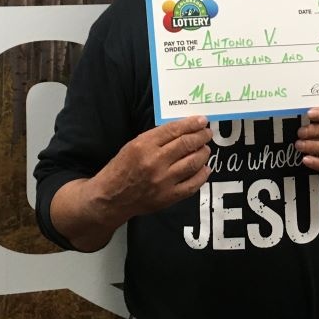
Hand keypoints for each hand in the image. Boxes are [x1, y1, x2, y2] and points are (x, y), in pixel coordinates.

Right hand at [52, 116, 211, 250]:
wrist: (111, 198)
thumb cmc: (121, 168)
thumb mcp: (133, 145)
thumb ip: (156, 138)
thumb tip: (182, 129)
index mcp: (144, 146)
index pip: (174, 130)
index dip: (191, 124)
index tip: (202, 121)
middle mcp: (155, 162)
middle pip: (186, 144)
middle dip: (201, 137)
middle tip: (207, 133)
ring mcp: (163, 181)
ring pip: (193, 162)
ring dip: (203, 153)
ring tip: (205, 149)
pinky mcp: (168, 197)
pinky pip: (192, 184)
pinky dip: (202, 175)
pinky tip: (204, 168)